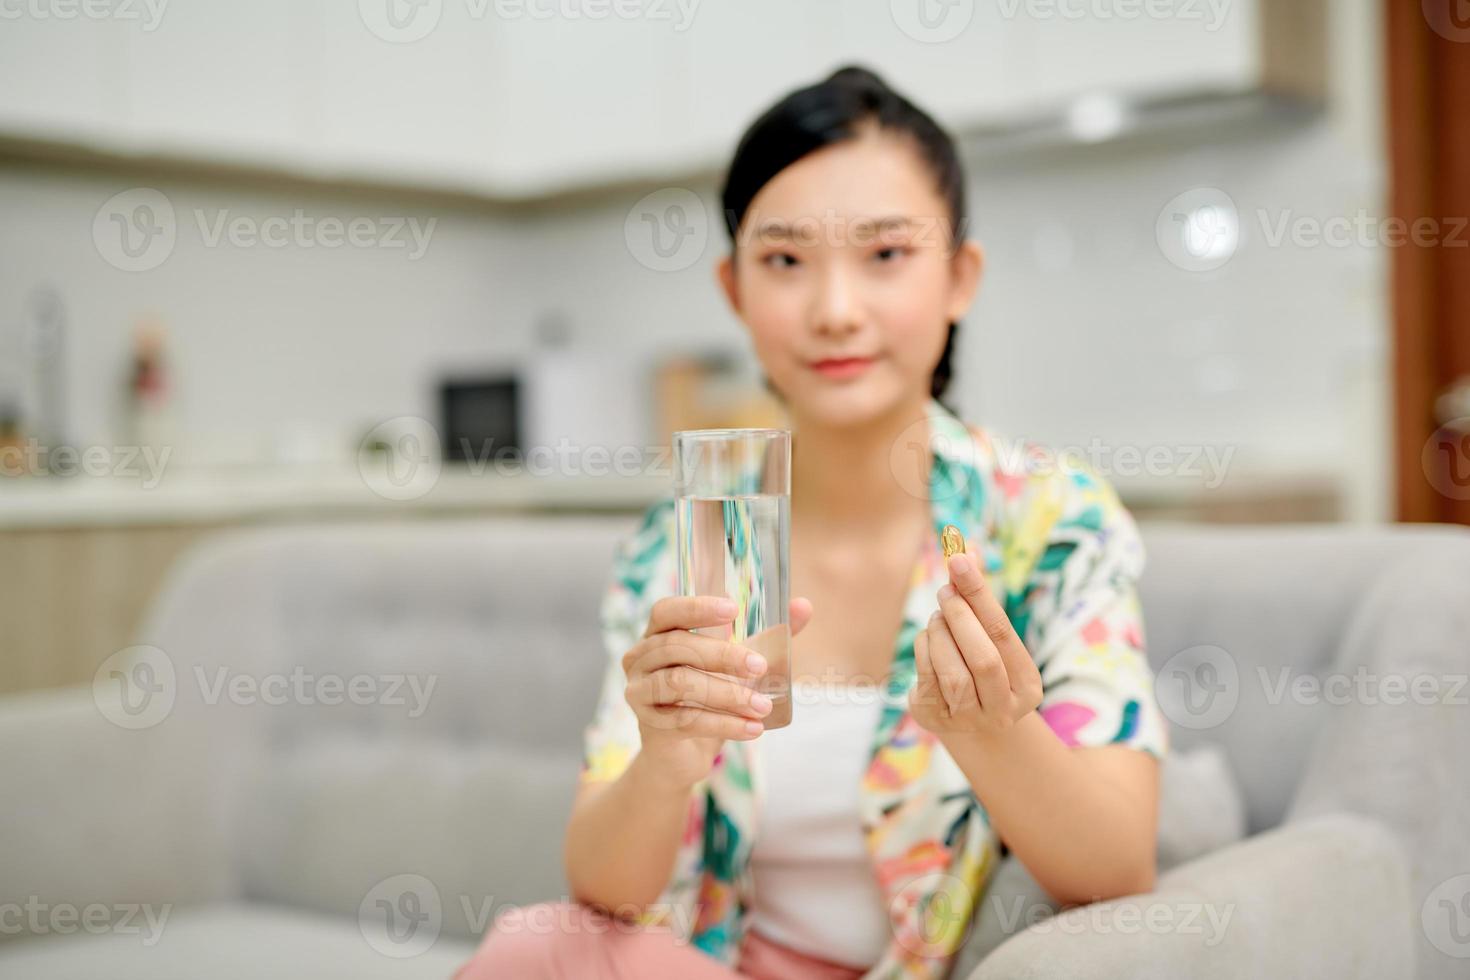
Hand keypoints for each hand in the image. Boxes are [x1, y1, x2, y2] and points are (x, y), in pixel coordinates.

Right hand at [623, 595, 812, 790]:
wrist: (682, 754)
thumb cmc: (709, 697)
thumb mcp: (738, 665)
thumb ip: (769, 635)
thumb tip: (804, 606)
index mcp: (658, 634)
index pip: (667, 611)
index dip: (696, 608)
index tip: (733, 609)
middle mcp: (640, 659)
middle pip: (676, 646)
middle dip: (722, 655)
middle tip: (760, 667)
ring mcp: (639, 692)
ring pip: (679, 684)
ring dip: (726, 694)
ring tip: (762, 705)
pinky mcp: (649, 725)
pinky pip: (685, 720)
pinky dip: (724, 724)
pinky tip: (753, 728)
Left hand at [909, 551, 1041, 739]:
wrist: (971, 722)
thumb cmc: (983, 664)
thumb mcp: (989, 635)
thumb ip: (980, 598)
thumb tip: (967, 547)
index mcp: (1028, 685)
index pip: (1003, 633)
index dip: (979, 595)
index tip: (959, 561)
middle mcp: (1004, 709)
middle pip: (983, 659)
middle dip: (960, 617)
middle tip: (945, 590)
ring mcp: (969, 719)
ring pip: (953, 673)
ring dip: (939, 634)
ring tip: (937, 617)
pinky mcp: (936, 719)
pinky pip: (926, 677)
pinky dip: (924, 648)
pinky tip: (929, 638)